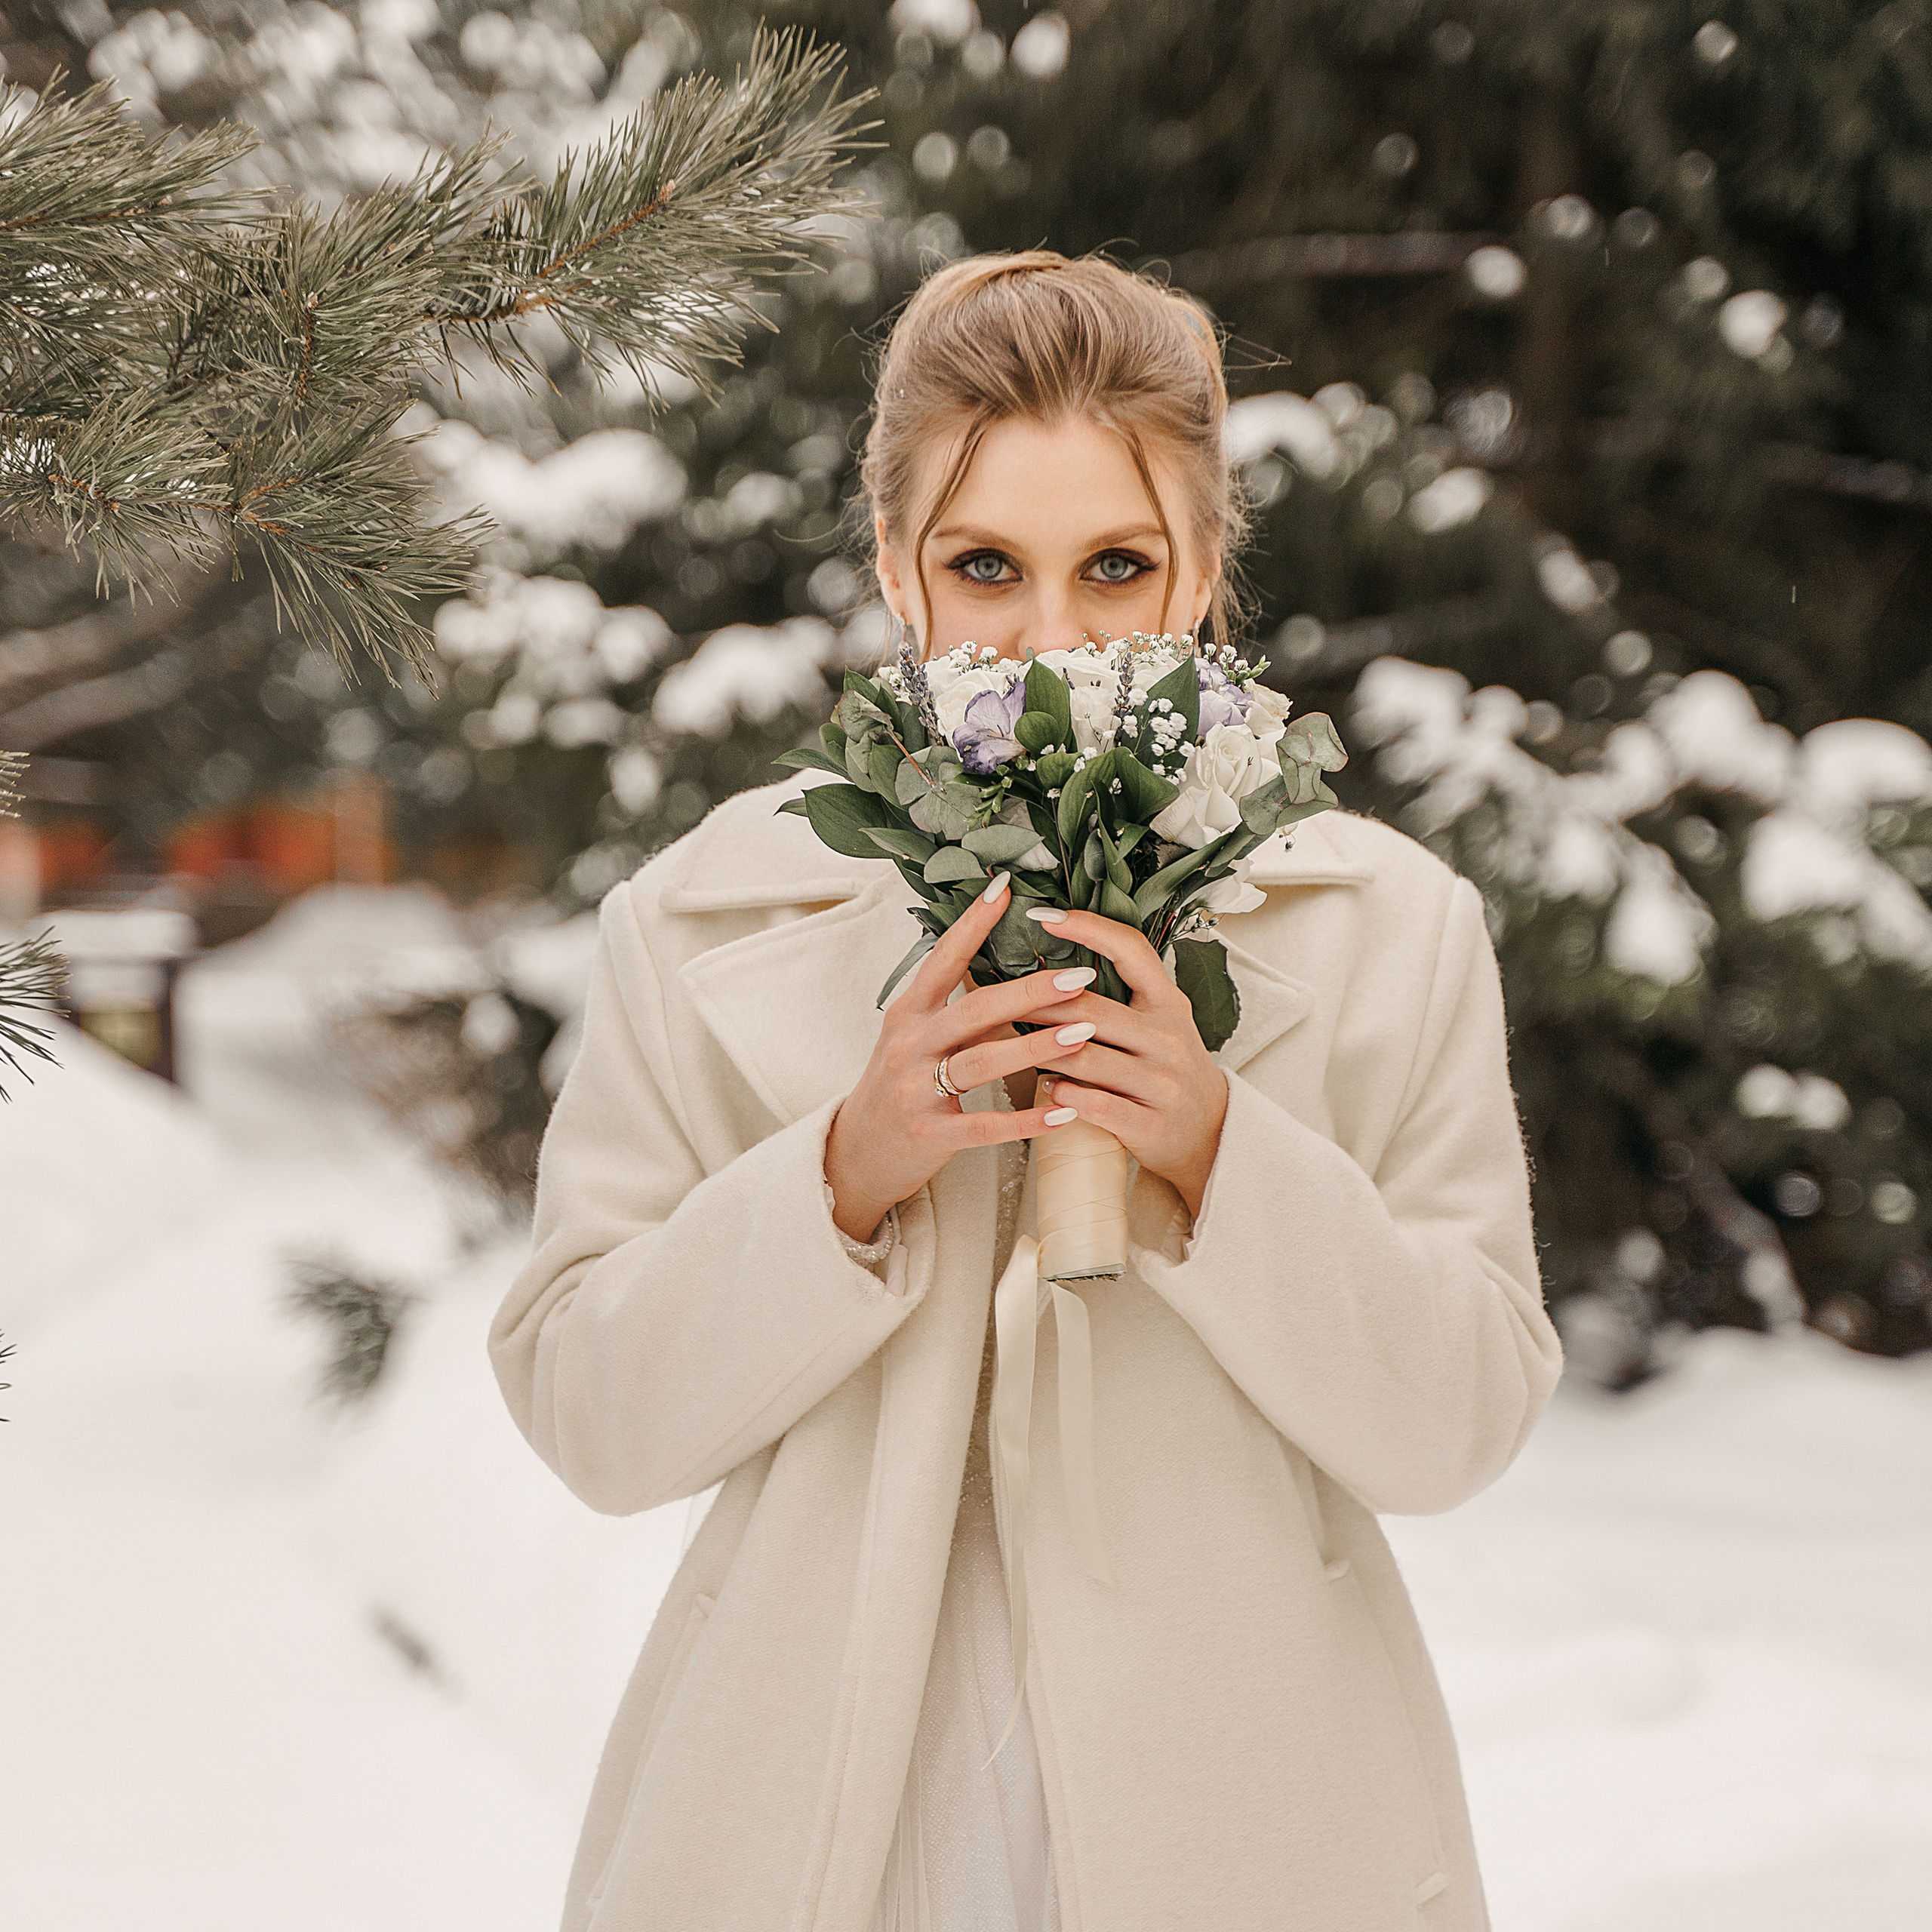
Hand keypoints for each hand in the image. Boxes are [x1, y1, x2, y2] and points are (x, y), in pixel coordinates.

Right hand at [823, 875, 1101, 1242]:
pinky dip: (1026, 1121)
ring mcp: (916, 1090)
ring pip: (980, 1062)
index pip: (943, 959)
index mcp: (909, 1013)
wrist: (857, 1152)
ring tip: (1083, 1035)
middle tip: (1079, 976)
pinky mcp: (930, 1134)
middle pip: (973, 1009)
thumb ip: (956, 1008)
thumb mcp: (915, 1038)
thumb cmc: (899, 1087)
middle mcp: (908, 1044)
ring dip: (1035, 1047)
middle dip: (1029, 991)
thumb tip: (1015, 972)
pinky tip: (1063, 1113)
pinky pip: (985, 1127)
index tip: (1005, 888)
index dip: (973, 924)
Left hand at [1019, 907, 1229, 1221]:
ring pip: (1085, 1058)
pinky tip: (1046, 1087)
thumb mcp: (1159, 1021)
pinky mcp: (1150, 1124)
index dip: (1088, 928)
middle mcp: (1168, 1037)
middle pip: (1091, 1008)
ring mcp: (1162, 1082)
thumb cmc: (1167, 1068)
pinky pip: (1094, 1105)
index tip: (1045, 915)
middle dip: (1038, 1002)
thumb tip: (1051, 966)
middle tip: (997, 997)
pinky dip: (1062, 1094)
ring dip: (1041, 1051)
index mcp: (1168, 1002)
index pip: (1131, 950)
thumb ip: (1121, 994)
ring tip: (1012, 1045)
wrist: (1211, 1130)